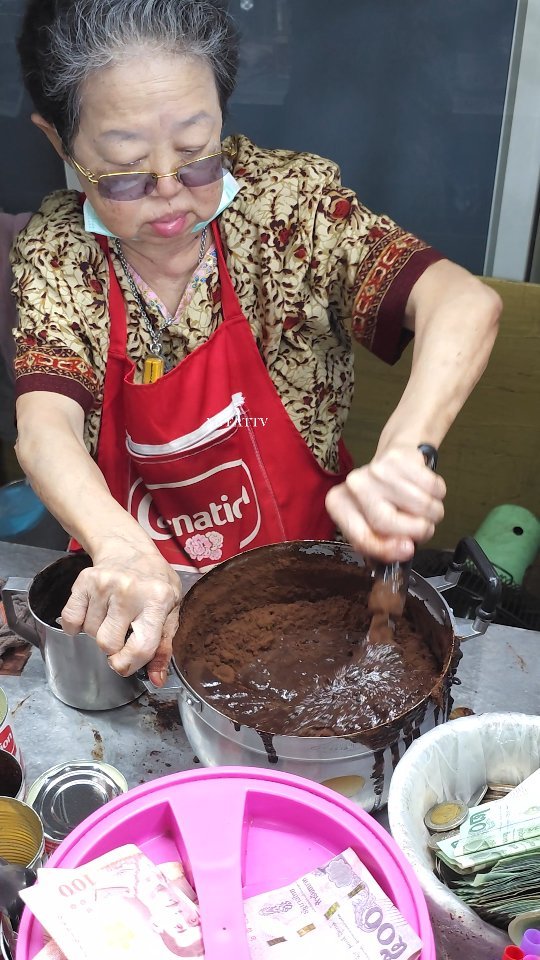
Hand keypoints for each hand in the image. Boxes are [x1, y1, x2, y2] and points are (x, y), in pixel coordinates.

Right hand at [59, 541, 181, 685]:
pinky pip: (70, 620)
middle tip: (122, 632)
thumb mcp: (170, 611)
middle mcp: (130, 591)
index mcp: (157, 600)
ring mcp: (104, 584)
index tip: (126, 664)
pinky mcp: (83, 581)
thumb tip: (156, 680)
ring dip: (98, 632)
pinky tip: (93, 613)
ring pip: (89, 633)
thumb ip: (163, 647)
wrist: (129, 550)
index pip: (140, 647)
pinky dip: (77, 624)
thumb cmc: (153, 583)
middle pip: (108, 644)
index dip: (130, 665)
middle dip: (113, 647)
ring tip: (112, 615)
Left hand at [325, 446, 445, 561]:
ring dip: (433, 513)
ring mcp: (376, 469)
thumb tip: (406, 549)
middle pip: (386, 522)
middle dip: (416, 531)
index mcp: (338, 505)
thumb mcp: (375, 530)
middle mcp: (352, 484)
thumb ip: (384, 546)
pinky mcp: (399, 458)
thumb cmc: (384, 501)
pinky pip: (432, 486)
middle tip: (423, 528)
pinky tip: (427, 490)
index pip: (361, 537)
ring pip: (418, 504)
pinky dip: (438, 494)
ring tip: (426, 509)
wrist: (396, 465)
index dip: (388, 550)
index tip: (407, 550)